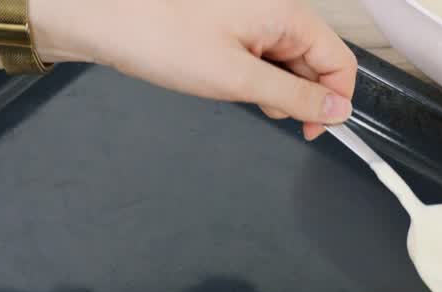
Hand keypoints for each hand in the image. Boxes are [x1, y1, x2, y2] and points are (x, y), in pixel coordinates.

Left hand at [35, 0, 356, 139]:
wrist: (102, 17)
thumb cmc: (161, 39)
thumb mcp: (238, 79)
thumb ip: (295, 97)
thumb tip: (339, 110)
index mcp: (286, 14)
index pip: (339, 60)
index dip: (333, 100)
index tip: (312, 130)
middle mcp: (275, 9)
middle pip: (314, 61)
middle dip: (297, 94)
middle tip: (260, 108)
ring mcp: (253, 15)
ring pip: (286, 61)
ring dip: (271, 87)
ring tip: (233, 89)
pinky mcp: (231, 24)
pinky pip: (260, 54)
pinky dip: (250, 75)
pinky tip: (223, 79)